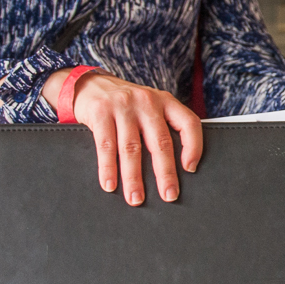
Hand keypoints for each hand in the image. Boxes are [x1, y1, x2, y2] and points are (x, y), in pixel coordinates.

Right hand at [44, 70, 202, 204]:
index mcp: (165, 101)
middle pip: (160, 141)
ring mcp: (123, 106)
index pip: (188, 123)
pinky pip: (106, 146)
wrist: (91, 84)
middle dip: (165, 173)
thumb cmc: (126, 104)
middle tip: (169, 195)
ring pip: (132, 148)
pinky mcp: (100, 112)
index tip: (190, 169)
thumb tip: (177, 167)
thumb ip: (161, 126)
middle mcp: (147, 101)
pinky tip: (110, 184)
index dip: (193, 146)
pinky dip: (108, 168)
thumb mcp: (149, 107)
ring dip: (134, 177)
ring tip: (136, 198)